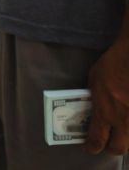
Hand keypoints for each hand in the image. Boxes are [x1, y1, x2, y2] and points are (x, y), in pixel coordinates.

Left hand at [85, 40, 128, 154]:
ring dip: (125, 138)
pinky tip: (128, 118)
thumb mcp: (94, 79)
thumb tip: (93, 104)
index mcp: (105, 112)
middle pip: (119, 148)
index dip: (91, 147)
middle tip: (106, 142)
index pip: (97, 140)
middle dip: (111, 148)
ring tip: (120, 130)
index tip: (88, 147)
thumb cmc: (113, 64)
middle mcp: (123, 120)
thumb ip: (94, 96)